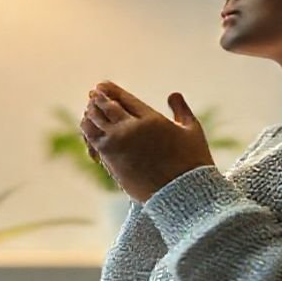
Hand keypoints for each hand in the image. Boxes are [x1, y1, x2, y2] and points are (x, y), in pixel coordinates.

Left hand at [79, 81, 215, 202]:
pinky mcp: (111, 163)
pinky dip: (89, 134)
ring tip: (89, 112)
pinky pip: (92, 142)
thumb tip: (173, 95)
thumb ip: (181, 110)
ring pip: (94, 124)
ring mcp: (118, 146)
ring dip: (90, 115)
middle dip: (98, 99)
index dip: (111, 90)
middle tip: (93, 95)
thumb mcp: (192, 131)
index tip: (102, 86)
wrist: (183, 194)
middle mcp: (131, 129)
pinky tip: (89, 131)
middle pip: (106, 108)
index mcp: (151, 119)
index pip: (124, 99)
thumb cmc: (192, 162)